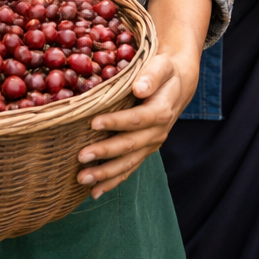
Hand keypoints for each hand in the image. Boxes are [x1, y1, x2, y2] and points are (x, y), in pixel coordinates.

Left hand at [76, 0, 210, 198]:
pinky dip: (113, 182)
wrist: (178, 85)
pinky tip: (95, 193)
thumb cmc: (164, 71)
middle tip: (81, 157)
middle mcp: (157, 132)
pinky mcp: (144, 150)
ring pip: (128, 163)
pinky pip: (129, 169)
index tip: (92, 123)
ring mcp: (151, 144)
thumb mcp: (161, 65)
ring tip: (82, 179)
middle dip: (105, 153)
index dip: (116, 122)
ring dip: (106, 174)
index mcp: (161, 111)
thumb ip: (151, 76)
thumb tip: (139, 88)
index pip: (137, 119)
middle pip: (130, 146)